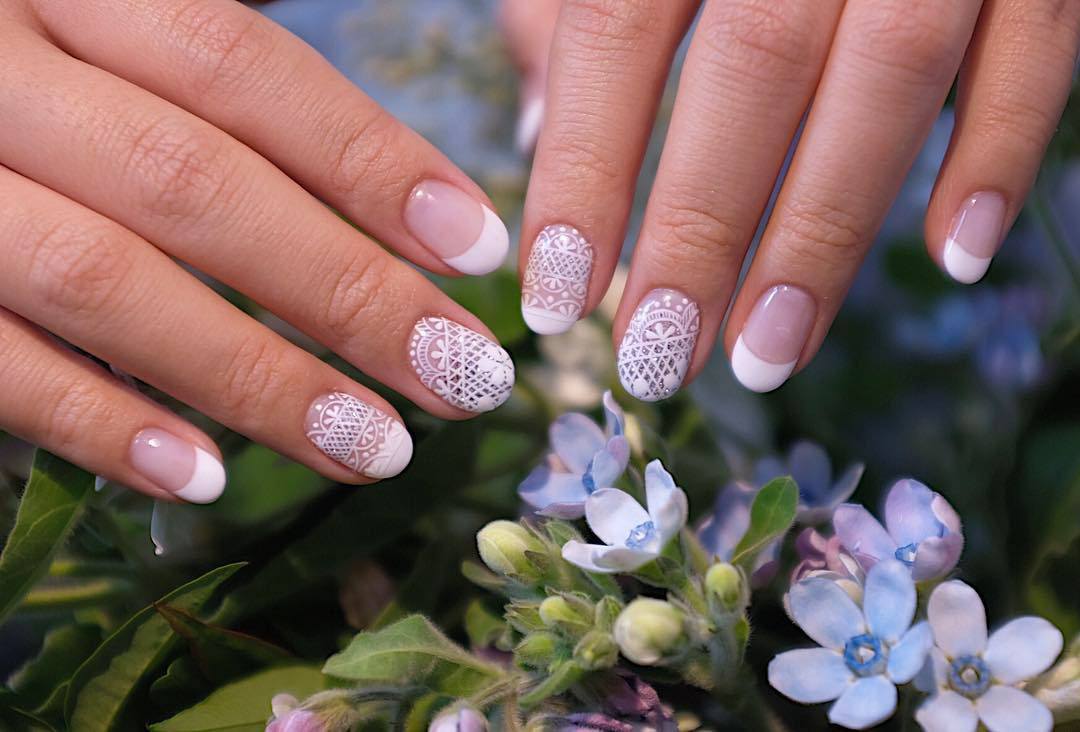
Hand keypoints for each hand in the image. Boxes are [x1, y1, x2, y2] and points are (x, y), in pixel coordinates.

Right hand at [0, 0, 514, 500]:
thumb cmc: (38, 90)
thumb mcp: (108, 44)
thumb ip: (223, 102)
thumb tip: (411, 206)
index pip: (235, 64)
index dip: (366, 158)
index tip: (478, 247)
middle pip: (191, 183)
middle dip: (345, 292)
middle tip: (462, 377)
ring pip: (102, 281)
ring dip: (256, 380)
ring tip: (376, 447)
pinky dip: (104, 426)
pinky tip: (210, 476)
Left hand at [505, 0, 1078, 396]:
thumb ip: (567, 9)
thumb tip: (538, 138)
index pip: (618, 33)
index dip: (584, 172)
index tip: (557, 298)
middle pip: (755, 69)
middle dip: (701, 232)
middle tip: (656, 359)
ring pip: (893, 77)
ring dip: (827, 238)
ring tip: (765, 355)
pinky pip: (1038, 45)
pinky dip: (998, 151)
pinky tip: (952, 255)